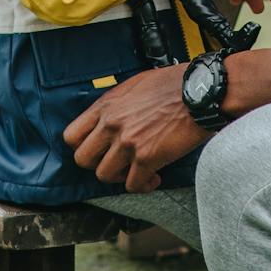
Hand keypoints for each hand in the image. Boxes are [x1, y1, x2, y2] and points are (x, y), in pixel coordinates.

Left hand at [66, 64, 205, 193]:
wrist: (198, 92)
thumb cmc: (172, 84)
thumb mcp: (135, 85)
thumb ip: (116, 104)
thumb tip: (109, 119)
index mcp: (107, 105)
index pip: (71, 135)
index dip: (82, 146)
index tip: (96, 150)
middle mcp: (112, 124)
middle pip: (82, 160)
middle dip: (98, 164)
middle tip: (116, 162)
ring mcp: (128, 142)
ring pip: (104, 176)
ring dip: (120, 177)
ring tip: (135, 170)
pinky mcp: (146, 158)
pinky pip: (133, 185)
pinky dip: (143, 185)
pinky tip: (154, 177)